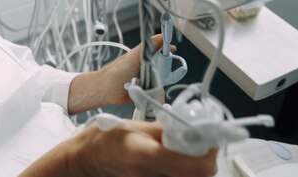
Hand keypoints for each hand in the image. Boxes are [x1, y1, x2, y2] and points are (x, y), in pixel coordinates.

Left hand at [68, 35, 172, 112]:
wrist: (106, 91)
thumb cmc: (116, 72)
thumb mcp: (134, 57)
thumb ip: (147, 47)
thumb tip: (161, 36)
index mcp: (143, 57)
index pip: (159, 51)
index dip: (167, 51)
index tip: (174, 51)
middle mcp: (146, 67)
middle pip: (164, 68)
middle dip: (166, 74)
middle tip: (159, 76)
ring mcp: (146, 80)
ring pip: (161, 82)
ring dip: (159, 87)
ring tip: (150, 88)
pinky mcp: (145, 92)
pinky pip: (156, 93)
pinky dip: (156, 96)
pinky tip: (152, 97)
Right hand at [75, 120, 217, 176]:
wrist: (88, 160)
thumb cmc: (106, 139)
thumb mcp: (135, 125)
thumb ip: (167, 129)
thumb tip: (195, 128)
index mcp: (146, 156)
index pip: (195, 165)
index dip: (209, 151)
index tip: (209, 137)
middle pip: (199, 175)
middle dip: (205, 157)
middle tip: (198, 141)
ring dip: (195, 164)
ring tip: (183, 149)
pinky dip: (184, 170)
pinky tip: (175, 159)